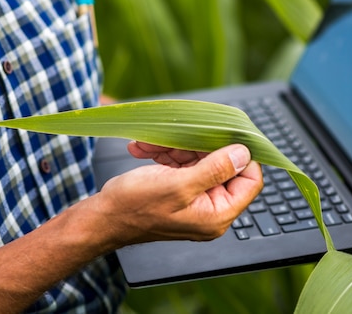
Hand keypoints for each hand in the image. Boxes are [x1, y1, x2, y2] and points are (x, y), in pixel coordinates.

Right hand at [94, 143, 262, 247]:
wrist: (102, 218)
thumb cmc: (135, 207)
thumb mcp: (179, 185)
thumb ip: (215, 169)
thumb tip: (244, 154)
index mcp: (217, 214)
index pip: (250, 181)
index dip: (243, 156)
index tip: (228, 134)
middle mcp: (210, 209)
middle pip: (222, 166)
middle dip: (197, 146)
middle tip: (178, 134)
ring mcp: (194, 199)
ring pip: (198, 161)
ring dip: (175, 147)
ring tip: (150, 144)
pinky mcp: (178, 191)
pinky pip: (181, 165)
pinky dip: (166, 153)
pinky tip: (144, 149)